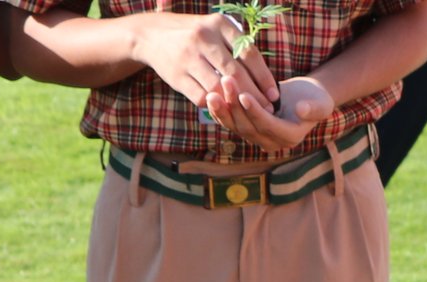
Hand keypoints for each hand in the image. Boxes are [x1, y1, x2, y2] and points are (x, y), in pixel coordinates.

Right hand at [128, 12, 277, 110]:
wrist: (152, 35)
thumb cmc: (195, 36)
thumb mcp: (215, 29)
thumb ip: (236, 45)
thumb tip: (264, 76)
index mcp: (219, 24)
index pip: (248, 53)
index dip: (263, 76)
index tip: (274, 94)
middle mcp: (204, 37)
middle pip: (235, 73)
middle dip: (254, 95)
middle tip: (266, 109)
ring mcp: (188, 56)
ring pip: (218, 87)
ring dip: (235, 104)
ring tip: (248, 113)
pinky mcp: (177, 75)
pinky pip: (201, 97)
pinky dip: (214, 105)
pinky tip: (223, 108)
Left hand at [212, 74, 332, 150]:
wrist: (304, 97)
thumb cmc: (315, 98)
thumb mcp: (321, 102)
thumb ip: (314, 108)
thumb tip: (301, 109)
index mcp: (290, 137)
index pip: (268, 126)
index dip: (256, 112)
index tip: (244, 95)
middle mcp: (271, 142)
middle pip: (249, 127)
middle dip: (236, 106)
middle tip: (226, 83)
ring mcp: (257, 138)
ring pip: (236, 126)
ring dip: (224, 109)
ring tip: (214, 91)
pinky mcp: (246, 129)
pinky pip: (231, 123)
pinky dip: (220, 111)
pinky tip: (210, 97)